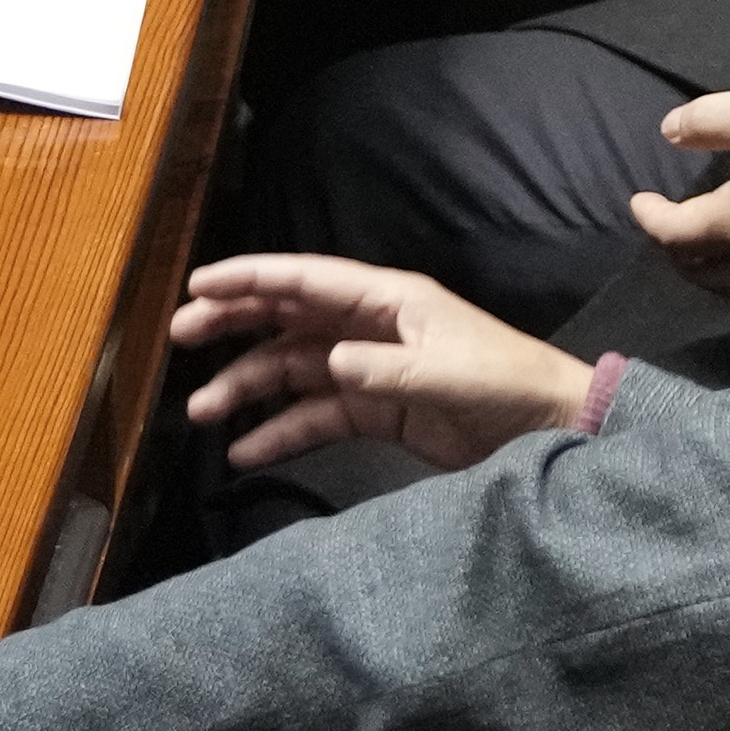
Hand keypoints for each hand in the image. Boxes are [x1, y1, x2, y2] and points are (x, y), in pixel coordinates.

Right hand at [169, 252, 592, 470]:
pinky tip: (247, 450)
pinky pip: (316, 415)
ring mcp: (370, 368)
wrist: (547, 427)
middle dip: (234, 325)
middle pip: (288, 319)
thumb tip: (327, 362)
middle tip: (182, 336)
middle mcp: (371, 327)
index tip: (199, 285)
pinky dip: (281, 431)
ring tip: (201, 413)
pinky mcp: (377, 410)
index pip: (307, 281)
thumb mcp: (446, 374)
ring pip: (294, 370)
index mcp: (389, 300)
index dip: (251, 279)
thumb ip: (383, 369)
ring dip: (248, 388)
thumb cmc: (506, 383)